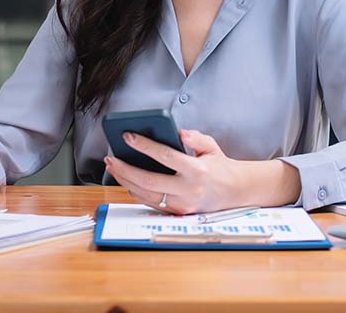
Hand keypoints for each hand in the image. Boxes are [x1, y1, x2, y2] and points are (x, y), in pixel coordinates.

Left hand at [105, 129, 246, 214]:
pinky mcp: (178, 213)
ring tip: (114, 167)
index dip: (144, 145)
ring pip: (146, 194)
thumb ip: (195, 138)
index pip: (165, 156)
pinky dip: (136, 191)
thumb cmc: (220, 166)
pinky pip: (151, 203)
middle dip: (125, 168)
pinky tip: (127, 180)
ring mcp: (182, 204)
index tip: (128, 136)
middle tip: (111, 157)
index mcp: (197, 170)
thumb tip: (179, 133)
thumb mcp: (211, 147)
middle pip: (148, 180)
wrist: (235, 192)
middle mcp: (188, 190)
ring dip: (126, 181)